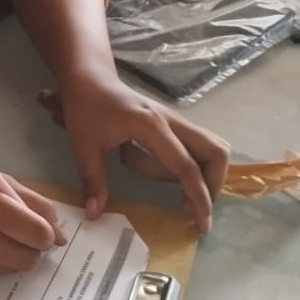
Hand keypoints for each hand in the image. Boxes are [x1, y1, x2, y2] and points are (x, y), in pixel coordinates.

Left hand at [38, 75, 228, 232]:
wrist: (88, 77)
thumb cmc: (85, 107)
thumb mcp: (83, 145)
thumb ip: (93, 180)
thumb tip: (94, 214)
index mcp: (151, 126)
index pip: (185, 165)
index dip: (198, 196)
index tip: (202, 223)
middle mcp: (171, 121)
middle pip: (215, 150)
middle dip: (214, 183)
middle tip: (193, 207)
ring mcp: (175, 120)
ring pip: (211, 147)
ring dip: (205, 174)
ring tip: (177, 194)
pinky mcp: (173, 123)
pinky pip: (196, 146)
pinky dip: (192, 165)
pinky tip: (164, 175)